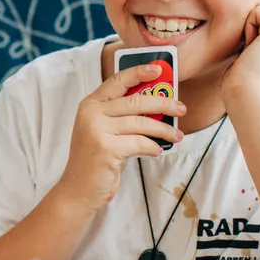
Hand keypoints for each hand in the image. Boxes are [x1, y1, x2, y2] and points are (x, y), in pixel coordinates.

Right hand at [54, 64, 185, 213]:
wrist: (78, 190)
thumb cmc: (96, 160)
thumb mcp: (103, 131)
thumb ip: (121, 115)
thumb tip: (157, 104)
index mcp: (90, 104)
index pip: (117, 80)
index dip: (139, 72)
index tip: (158, 69)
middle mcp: (91, 113)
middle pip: (135, 101)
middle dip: (163, 103)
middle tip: (181, 108)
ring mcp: (97, 130)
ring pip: (142, 122)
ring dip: (164, 130)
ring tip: (176, 136)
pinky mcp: (106, 148)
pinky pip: (140, 142)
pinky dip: (153, 147)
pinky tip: (157, 150)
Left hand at [223, 2, 259, 99]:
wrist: (249, 96)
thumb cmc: (242, 84)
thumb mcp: (251, 58)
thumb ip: (255, 40)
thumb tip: (249, 22)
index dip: (254, 30)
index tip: (251, 56)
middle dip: (252, 25)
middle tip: (251, 53)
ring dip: (250, 26)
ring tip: (251, 50)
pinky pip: (259, 10)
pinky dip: (249, 26)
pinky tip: (251, 46)